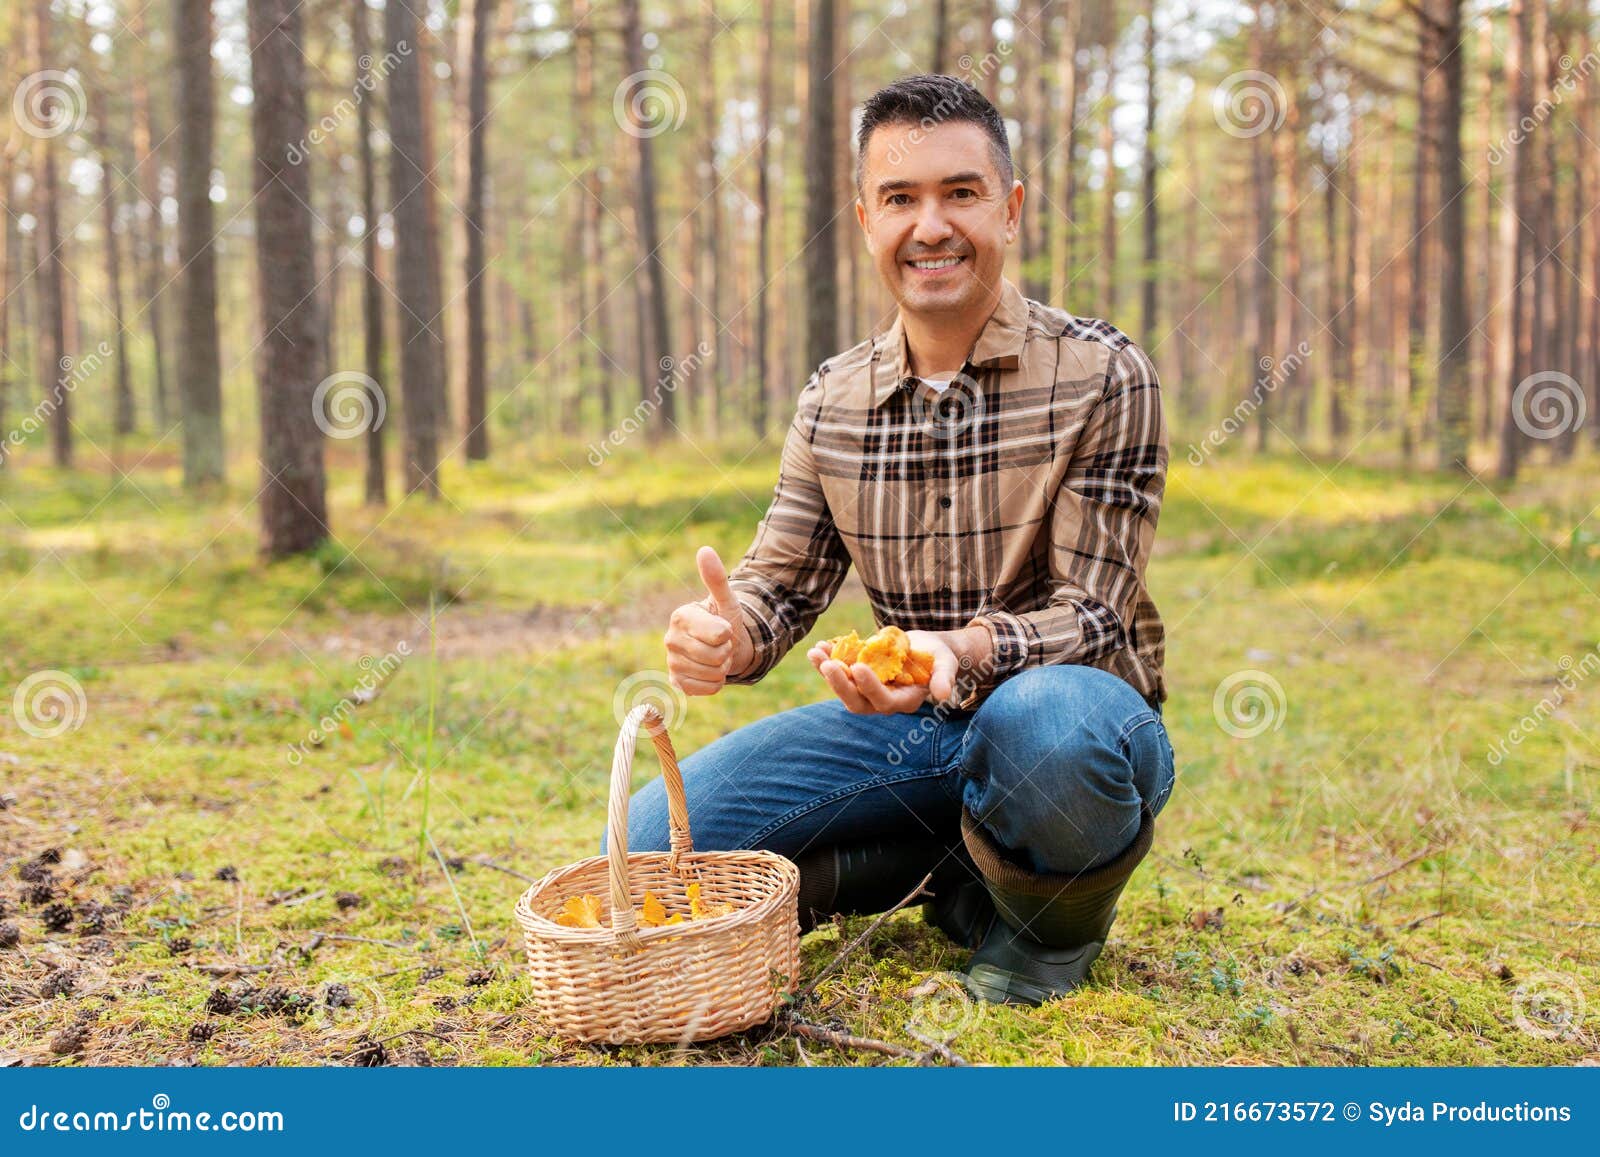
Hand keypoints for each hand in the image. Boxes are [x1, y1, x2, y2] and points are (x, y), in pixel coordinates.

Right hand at [663, 546, 755, 695]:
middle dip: (726, 651)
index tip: (723, 628)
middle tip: (721, 643)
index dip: (727, 633)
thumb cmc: (723, 619)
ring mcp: (672, 662)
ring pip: (712, 673)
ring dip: (722, 667)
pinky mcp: (677, 682)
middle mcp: (670, 639)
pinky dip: (715, 683)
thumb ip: (716, 578)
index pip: (718, 634)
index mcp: (680, 616)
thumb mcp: (726, 600)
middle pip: (715, 656)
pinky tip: (710, 671)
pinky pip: (707, 689)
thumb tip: (705, 550)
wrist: (722, 646)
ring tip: (716, 656)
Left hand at [806, 626, 987, 713]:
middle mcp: (881, 700)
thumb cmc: (937, 656)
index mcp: (903, 701)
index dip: (870, 687)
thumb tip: (943, 694)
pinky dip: (826, 660)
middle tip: (827, 664)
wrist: (924, 648)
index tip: (858, 667)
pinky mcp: (856, 677)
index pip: (883, 701)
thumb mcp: (945, 663)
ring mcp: (866, 690)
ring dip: (826, 671)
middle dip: (840, 684)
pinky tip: (818, 646)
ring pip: (843, 687)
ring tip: (816, 652)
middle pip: (856, 702)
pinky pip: (838, 672)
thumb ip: (944, 678)